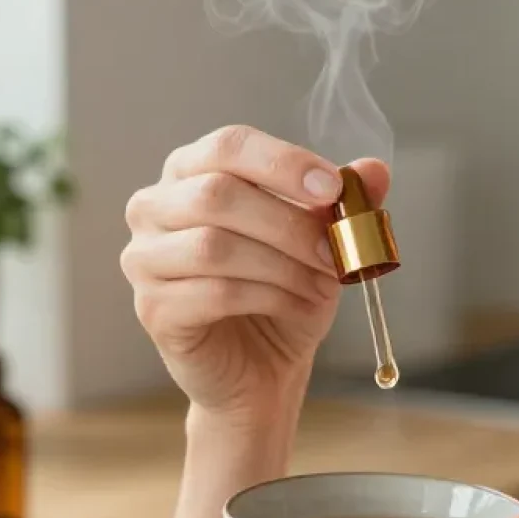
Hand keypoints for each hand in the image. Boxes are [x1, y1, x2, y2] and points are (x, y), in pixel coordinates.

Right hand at [122, 125, 389, 419]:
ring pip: (214, 246)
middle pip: (217, 194)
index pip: (227, 145)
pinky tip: (299, 307)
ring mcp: (144, 258)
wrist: (259, 371)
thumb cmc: (281, 294)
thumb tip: (374, 170)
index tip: (333, 187)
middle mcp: (154, 207)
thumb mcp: (320, 242)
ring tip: (322, 285)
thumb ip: (342, 202)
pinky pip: (213, 293)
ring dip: (282, 265)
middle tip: (333, 250)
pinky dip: (269, 298)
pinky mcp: (153, 308)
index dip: (281, 162)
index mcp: (191, 171)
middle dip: (288, 223)